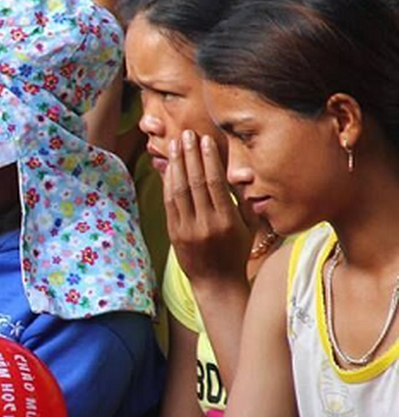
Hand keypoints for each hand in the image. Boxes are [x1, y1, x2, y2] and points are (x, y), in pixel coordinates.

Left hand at [164, 130, 252, 286]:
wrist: (217, 282)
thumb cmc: (236, 250)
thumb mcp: (248, 226)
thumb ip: (243, 199)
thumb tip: (241, 172)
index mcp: (226, 221)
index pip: (215, 183)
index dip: (209, 159)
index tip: (205, 140)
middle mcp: (205, 224)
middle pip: (195, 182)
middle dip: (190, 155)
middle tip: (186, 134)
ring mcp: (186, 229)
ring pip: (178, 190)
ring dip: (176, 165)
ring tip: (175, 144)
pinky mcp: (173, 233)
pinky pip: (169, 203)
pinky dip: (168, 183)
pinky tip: (169, 167)